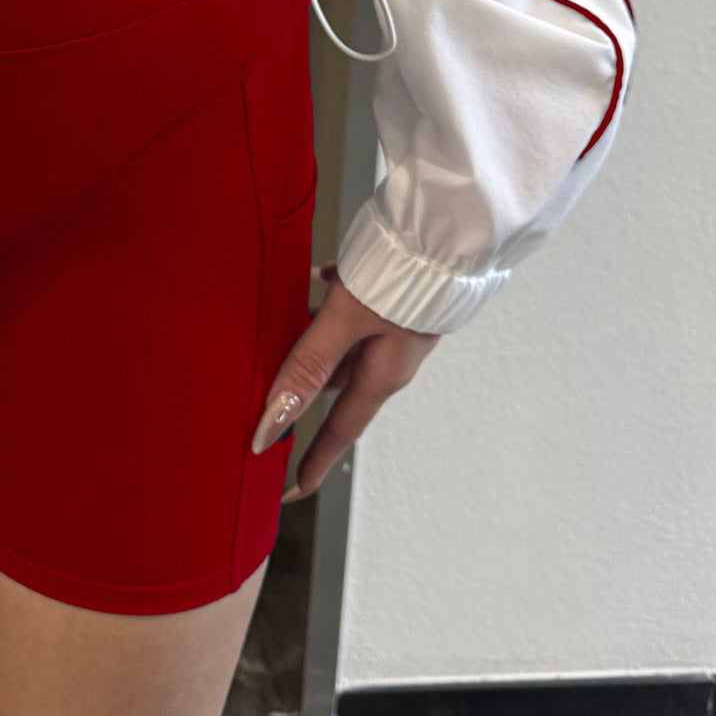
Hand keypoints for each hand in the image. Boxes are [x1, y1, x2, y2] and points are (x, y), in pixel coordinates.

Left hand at [250, 266, 438, 499]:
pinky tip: (312, 277)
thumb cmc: (406, 275)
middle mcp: (388, 358)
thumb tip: (272, 424)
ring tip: (274, 335)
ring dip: (311, 344)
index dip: (313, 460)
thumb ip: (308, 366)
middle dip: (300, 393)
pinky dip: (326, 302)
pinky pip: (350, 310)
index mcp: (381, 374)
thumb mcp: (347, 321)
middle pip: (334, 385)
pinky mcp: (393, 298)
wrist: (451, 225)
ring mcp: (393, 328)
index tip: (291, 489)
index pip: (339, 429)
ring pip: (341, 346)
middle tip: (264, 404)